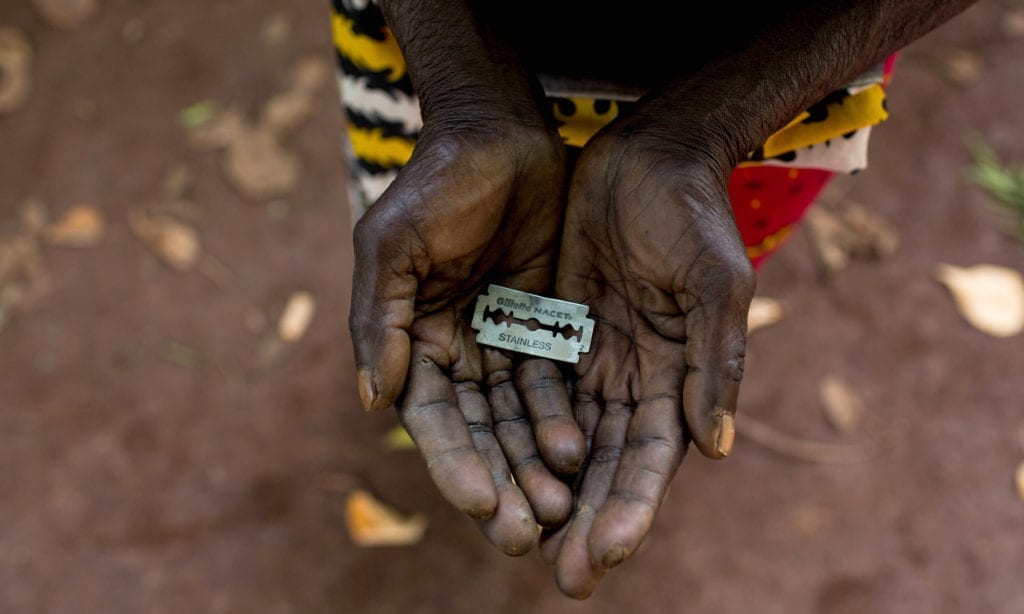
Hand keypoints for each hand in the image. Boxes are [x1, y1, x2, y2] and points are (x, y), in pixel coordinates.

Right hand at [349, 119, 584, 553]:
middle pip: (478, 432)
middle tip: (524, 535)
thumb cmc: (436, 183)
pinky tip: (579, 454)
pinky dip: (562, 421)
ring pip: (518, 420)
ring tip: (558, 510)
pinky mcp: (546, 327)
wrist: (499, 134)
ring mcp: (502, 342)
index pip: (432, 418)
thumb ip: (378, 319)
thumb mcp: (393, 243)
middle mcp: (455, 352)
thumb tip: (373, 402)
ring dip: (533, 466)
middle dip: (498, 483)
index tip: (479, 505)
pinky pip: (556, 384)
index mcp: (411, 340)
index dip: (453, 463)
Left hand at [545, 130, 755, 596]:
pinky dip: (516, 432)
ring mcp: (591, 358)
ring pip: (563, 438)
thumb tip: (716, 450)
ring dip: (546, 490)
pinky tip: (495, 470)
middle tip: (562, 578)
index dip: (630, 509)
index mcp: (677, 378)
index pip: (651, 459)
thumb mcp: (715, 283)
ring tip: (520, 541)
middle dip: (586, 520)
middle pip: (605, 465)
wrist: (649, 155)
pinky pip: (530, 390)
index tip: (603, 556)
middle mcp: (633, 379)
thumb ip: (717, 362)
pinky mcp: (554, 330)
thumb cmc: (694, 215)